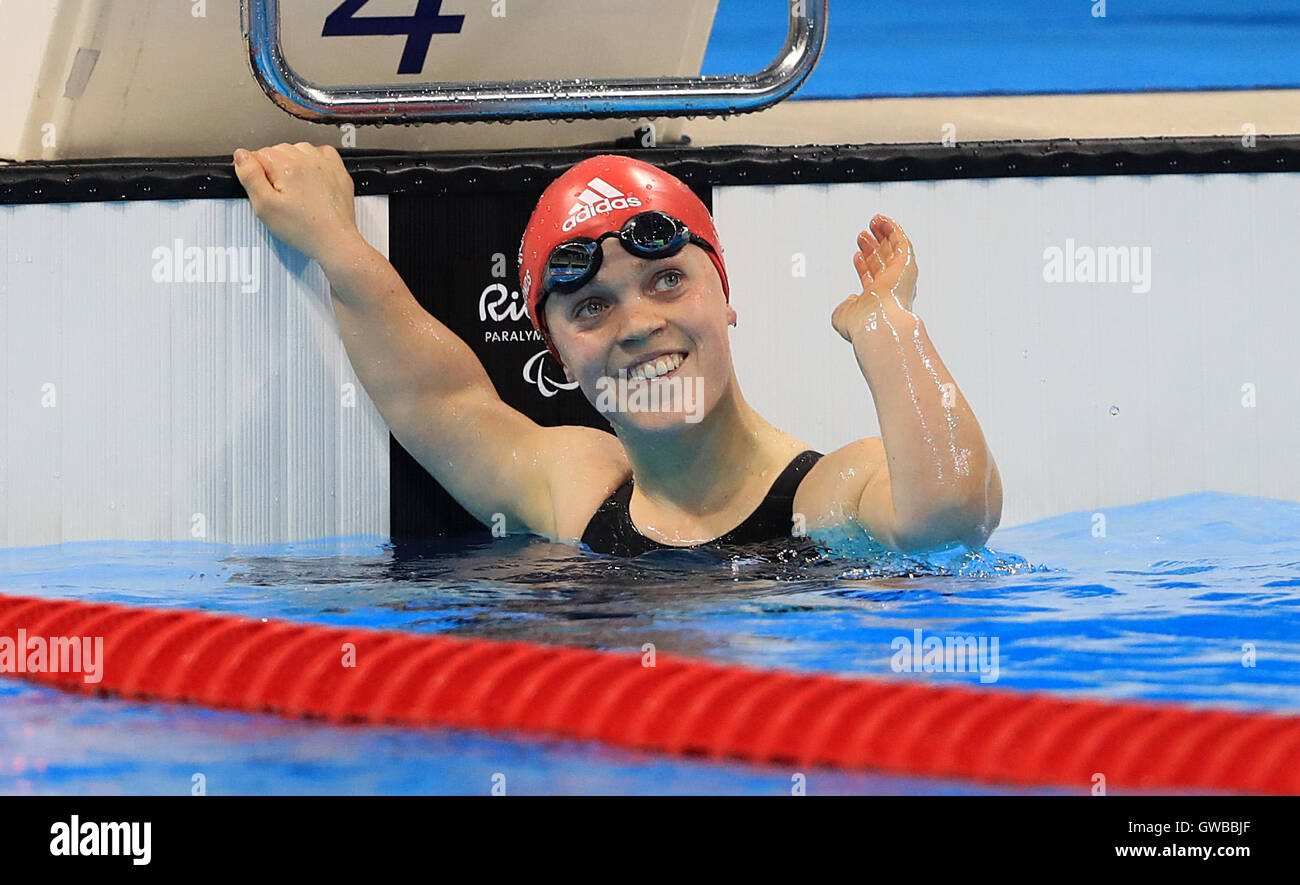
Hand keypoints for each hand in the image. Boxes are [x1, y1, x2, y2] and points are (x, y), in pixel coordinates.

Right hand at [232, 142, 360, 262]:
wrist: (334, 241)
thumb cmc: (304, 229)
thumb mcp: (264, 206)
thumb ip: (249, 177)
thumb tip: (241, 156)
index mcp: (287, 166)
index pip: (257, 154)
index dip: (254, 171)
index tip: (261, 187)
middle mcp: (307, 159)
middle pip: (277, 151)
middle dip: (272, 168)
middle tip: (278, 194)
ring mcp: (325, 164)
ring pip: (298, 150)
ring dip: (292, 163)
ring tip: (294, 189)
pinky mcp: (338, 171)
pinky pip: (322, 153)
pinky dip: (314, 161)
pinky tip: (311, 178)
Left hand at [831, 214, 918, 342]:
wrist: (877, 323)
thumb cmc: (860, 323)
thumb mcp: (843, 314)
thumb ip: (845, 306)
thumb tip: (851, 299)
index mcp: (877, 299)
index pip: (872, 278)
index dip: (864, 266)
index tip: (856, 255)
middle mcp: (890, 287)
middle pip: (883, 262)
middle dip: (873, 247)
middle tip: (862, 235)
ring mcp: (899, 276)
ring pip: (894, 250)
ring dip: (883, 234)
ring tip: (873, 222)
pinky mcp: (907, 265)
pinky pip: (902, 242)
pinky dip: (892, 229)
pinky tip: (882, 220)